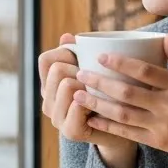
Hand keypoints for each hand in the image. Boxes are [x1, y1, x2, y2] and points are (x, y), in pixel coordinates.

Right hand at [38, 34, 136, 167]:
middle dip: (78, 69)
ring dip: (86, 85)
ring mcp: (56, 118)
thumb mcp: (91, 71)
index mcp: (48, 86)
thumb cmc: (108, 95)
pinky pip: (78, 104)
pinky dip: (91, 101)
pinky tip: (100, 106)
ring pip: (67, 84)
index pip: (45, 60)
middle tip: (93, 80)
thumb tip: (66, 36)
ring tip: (97, 94)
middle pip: (57, 70)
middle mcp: (47, 102)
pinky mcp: (70, 131)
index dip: (65, 54)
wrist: (122, 130)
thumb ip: (77, 54)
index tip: (82, 61)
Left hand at [72, 34, 167, 162]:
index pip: (145, 71)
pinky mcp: (156, 141)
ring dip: (98, 105)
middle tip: (81, 74)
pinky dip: (108, 126)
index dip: (121, 63)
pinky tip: (92, 119)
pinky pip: (128, 133)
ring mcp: (161, 125)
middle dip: (101, 83)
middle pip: (128, 93)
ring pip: (123, 114)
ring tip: (78, 96)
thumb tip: (167, 36)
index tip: (101, 57)